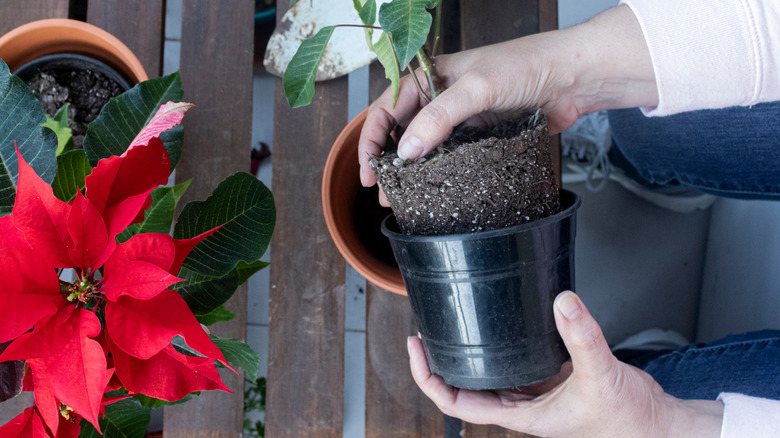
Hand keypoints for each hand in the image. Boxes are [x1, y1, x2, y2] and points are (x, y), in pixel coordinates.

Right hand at [358, 5, 657, 202]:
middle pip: (402, 130)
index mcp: (430, 77)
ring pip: (426, 147)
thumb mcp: (476, 89)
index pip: (386, 108)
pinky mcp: (482, 136)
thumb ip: (439, 118)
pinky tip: (435, 191)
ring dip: (412, 172)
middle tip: (384, 192)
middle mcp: (441, 98)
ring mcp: (462, 119)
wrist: (573, 77)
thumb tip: (407, 151)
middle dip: (388, 161)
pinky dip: (440, 174)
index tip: (370, 170)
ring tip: (404, 199)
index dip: (372, 139)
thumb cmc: (526, 66)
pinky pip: (453, 157)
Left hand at [408, 291, 723, 436]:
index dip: (429, 379)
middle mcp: (523, 406)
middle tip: (424, 331)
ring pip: (489, 376)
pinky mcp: (552, 380)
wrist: (657, 425)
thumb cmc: (628, 418)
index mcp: (522, 416)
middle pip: (465, 388)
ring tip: (451, 326)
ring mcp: (536, 394)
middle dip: (440, 363)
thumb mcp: (601, 375)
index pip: (457, 403)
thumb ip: (583, 338)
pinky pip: (516, 365)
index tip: (416, 348)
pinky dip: (500, 348)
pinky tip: (499, 326)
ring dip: (467, 356)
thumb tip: (563, 302)